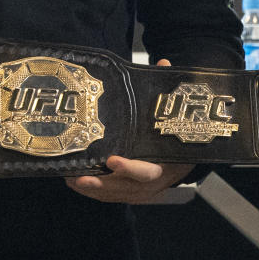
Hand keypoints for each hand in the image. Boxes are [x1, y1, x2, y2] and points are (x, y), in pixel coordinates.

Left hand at [65, 58, 192, 203]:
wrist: (186, 157)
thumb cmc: (172, 133)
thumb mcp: (171, 115)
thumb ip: (165, 93)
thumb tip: (163, 64)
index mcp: (167, 163)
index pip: (149, 170)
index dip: (131, 168)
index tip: (113, 160)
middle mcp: (155, 181)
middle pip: (128, 187)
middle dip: (104, 183)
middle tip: (81, 177)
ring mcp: (142, 190)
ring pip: (116, 194)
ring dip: (94, 189)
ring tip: (72, 179)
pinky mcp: (131, 193)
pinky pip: (111, 195)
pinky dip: (94, 191)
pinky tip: (75, 182)